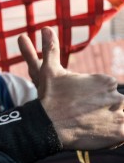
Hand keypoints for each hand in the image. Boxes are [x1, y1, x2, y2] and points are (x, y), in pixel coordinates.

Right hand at [18, 27, 123, 149]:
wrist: (48, 124)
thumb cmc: (49, 97)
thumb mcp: (48, 70)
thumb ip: (51, 49)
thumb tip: (46, 28)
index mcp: (104, 80)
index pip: (107, 90)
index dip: (93, 97)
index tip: (80, 102)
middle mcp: (115, 95)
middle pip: (115, 104)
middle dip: (102, 109)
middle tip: (83, 116)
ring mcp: (118, 114)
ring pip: (119, 117)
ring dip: (108, 122)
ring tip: (90, 125)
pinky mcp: (119, 133)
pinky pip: (122, 133)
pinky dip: (112, 134)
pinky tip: (98, 134)